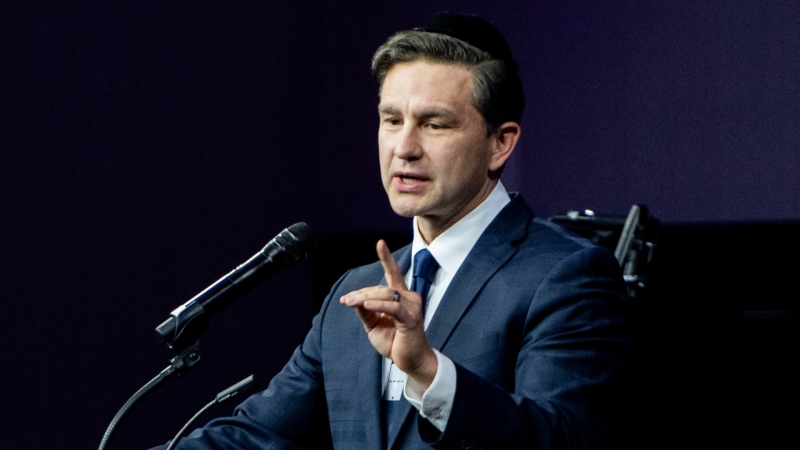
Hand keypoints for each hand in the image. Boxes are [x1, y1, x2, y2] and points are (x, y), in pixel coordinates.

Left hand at [339, 240, 437, 387]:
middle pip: (381, 287)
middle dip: (361, 293)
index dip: (387, 258)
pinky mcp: (411, 318)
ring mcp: (412, 306)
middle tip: (346, 300)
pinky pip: (393, 307)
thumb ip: (365, 311)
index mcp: (401, 297)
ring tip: (350, 302)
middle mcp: (409, 297)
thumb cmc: (395, 343)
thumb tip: (354, 299)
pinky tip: (366, 305)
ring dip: (365, 298)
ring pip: (385, 294)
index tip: (380, 243)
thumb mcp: (374, 325)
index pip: (393, 273)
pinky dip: (378, 305)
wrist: (410, 362)